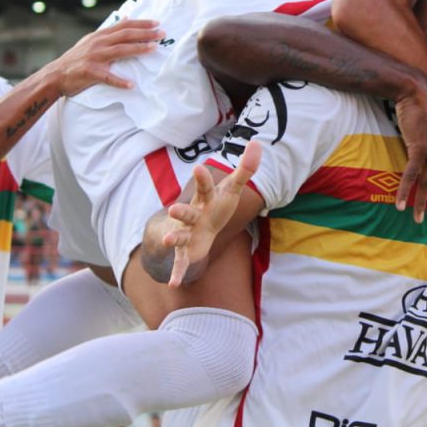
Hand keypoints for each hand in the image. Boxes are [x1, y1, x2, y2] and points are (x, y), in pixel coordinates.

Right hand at [47, 18, 162, 95]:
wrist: (56, 75)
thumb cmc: (76, 59)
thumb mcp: (91, 41)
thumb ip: (108, 32)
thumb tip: (125, 18)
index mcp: (100, 36)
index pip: (124, 26)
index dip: (141, 24)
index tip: (157, 23)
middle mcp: (98, 43)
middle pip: (125, 35)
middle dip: (145, 33)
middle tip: (162, 34)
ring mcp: (94, 57)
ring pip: (120, 51)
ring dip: (138, 49)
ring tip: (154, 49)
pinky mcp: (90, 72)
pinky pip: (107, 77)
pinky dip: (119, 81)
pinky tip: (131, 84)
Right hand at [161, 141, 260, 287]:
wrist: (197, 228)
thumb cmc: (215, 206)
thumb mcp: (232, 188)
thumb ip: (245, 168)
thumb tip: (258, 142)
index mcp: (204, 199)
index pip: (204, 187)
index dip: (202, 178)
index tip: (198, 168)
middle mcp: (192, 215)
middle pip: (186, 212)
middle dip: (180, 210)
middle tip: (174, 207)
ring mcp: (186, 233)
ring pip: (178, 234)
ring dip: (173, 237)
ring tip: (168, 239)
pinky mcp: (186, 251)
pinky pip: (180, 263)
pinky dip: (177, 273)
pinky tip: (173, 283)